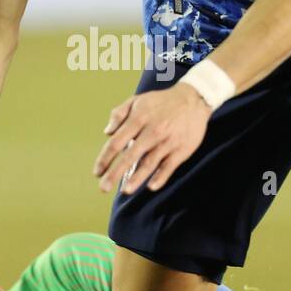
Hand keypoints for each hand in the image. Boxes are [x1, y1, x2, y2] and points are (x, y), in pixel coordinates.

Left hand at [93, 84, 209, 195]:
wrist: (194, 99)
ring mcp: (167, 142)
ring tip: (125, 190)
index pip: (116, 142)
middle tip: (103, 189)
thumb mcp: (137, 100)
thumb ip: (119, 114)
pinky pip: (169, 167)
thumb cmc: (161, 102)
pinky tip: (151, 186)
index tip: (97, 172)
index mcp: (138, 119)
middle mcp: (152, 131)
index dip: (105, 159)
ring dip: (136, 179)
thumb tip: (107, 133)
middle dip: (115, 174)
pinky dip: (161, 177)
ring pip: (149, 163)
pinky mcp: (181, 150)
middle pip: (130, 156)